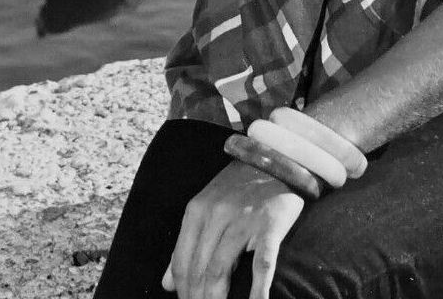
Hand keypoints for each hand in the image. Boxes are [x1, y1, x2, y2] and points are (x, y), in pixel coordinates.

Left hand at [162, 160, 304, 298]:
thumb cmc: (238, 187)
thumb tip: (167, 284)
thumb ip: (186, 244)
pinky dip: (257, 291)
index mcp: (197, 210)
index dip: (182, 290)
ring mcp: (243, 220)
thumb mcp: (206, 207)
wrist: (276, 158)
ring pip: (220, 270)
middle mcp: (216, 215)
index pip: (182, 261)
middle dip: (197, 297)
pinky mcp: (269, 227)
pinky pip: (261, 264)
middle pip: (199, 269)